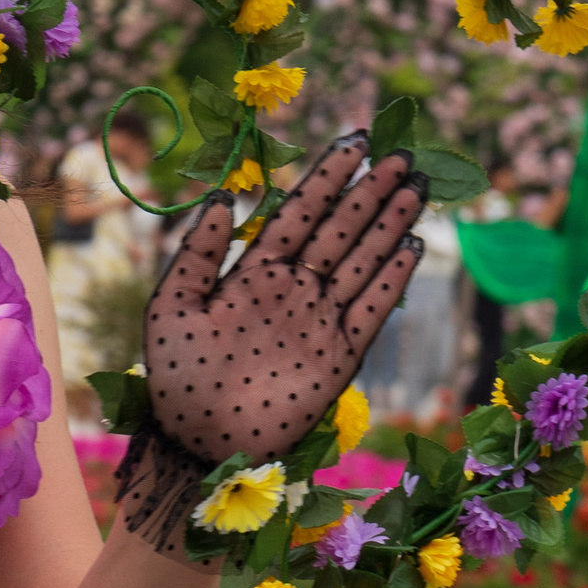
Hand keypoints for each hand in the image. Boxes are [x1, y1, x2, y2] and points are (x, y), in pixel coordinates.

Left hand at [118, 136, 424, 551]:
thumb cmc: (175, 378)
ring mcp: (318, 321)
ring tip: (415, 188)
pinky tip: (413, 247)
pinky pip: (372, 310)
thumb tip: (224, 193)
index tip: (357, 141)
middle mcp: (292, 290)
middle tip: (402, 155)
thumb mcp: (172, 305)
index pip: (299, 212)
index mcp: (252, 272)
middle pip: (340, 230)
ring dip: (388, 225)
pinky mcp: (339, 356)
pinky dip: (392, 279)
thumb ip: (197, 250)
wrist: (197, 446)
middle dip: (370, 191)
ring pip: (361, 261)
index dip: (327, 177)